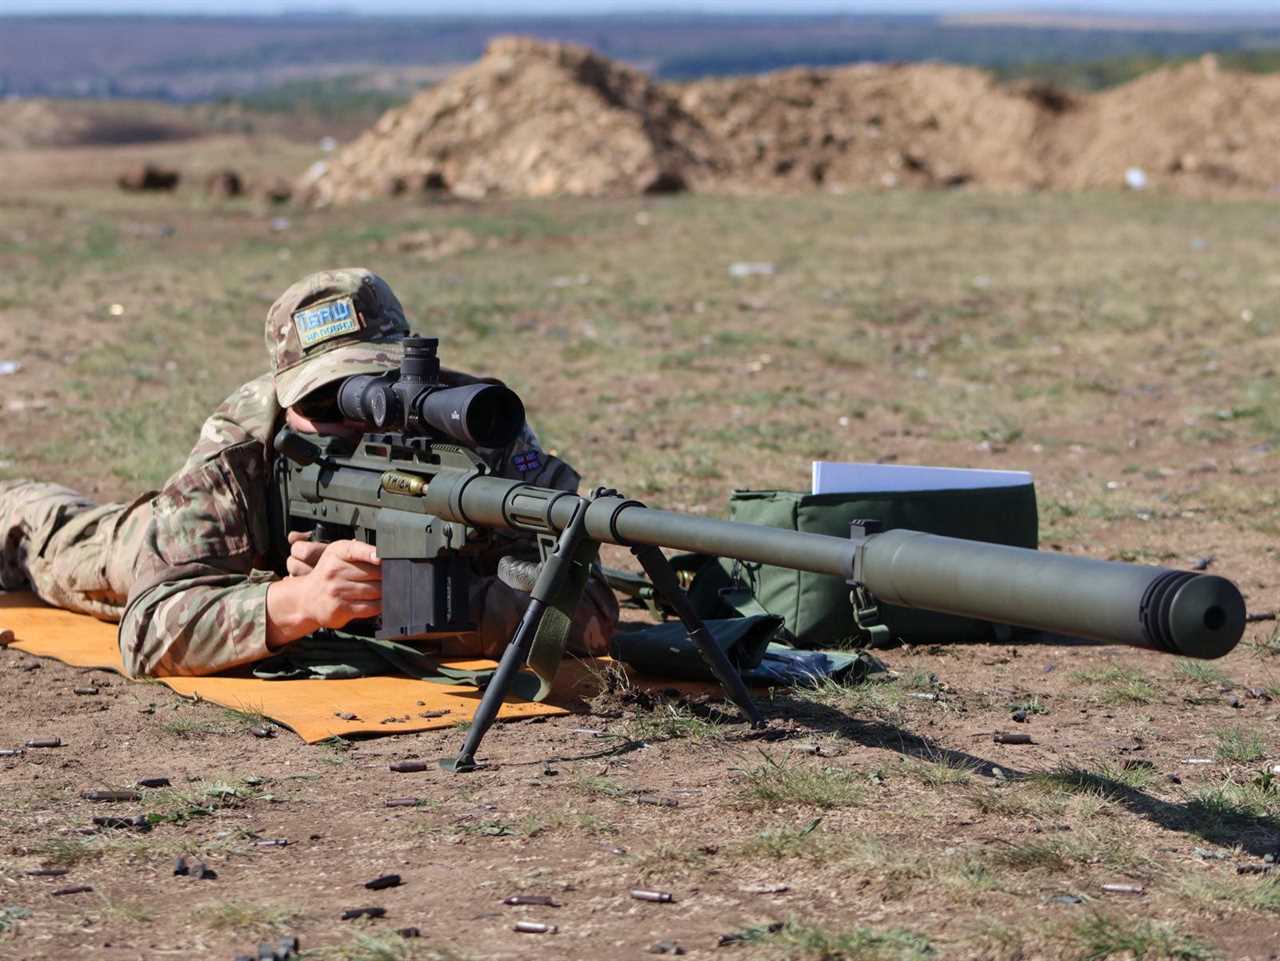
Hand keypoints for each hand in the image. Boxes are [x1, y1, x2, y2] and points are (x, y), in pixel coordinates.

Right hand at [266, 539, 381, 647]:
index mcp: (337, 553)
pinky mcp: (341, 609)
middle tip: (396, 577)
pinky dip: (380, 605)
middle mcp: (335, 570)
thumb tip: (388, 552)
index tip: (382, 558)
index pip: (357, 550)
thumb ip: (359, 551)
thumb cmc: (328, 575)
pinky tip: (380, 602)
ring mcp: (337, 591)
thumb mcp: (338, 556)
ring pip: (375, 591)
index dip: (372, 554)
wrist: (307, 599)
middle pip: (375, 573)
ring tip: (388, 590)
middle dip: (389, 576)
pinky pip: (370, 607)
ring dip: (386, 592)